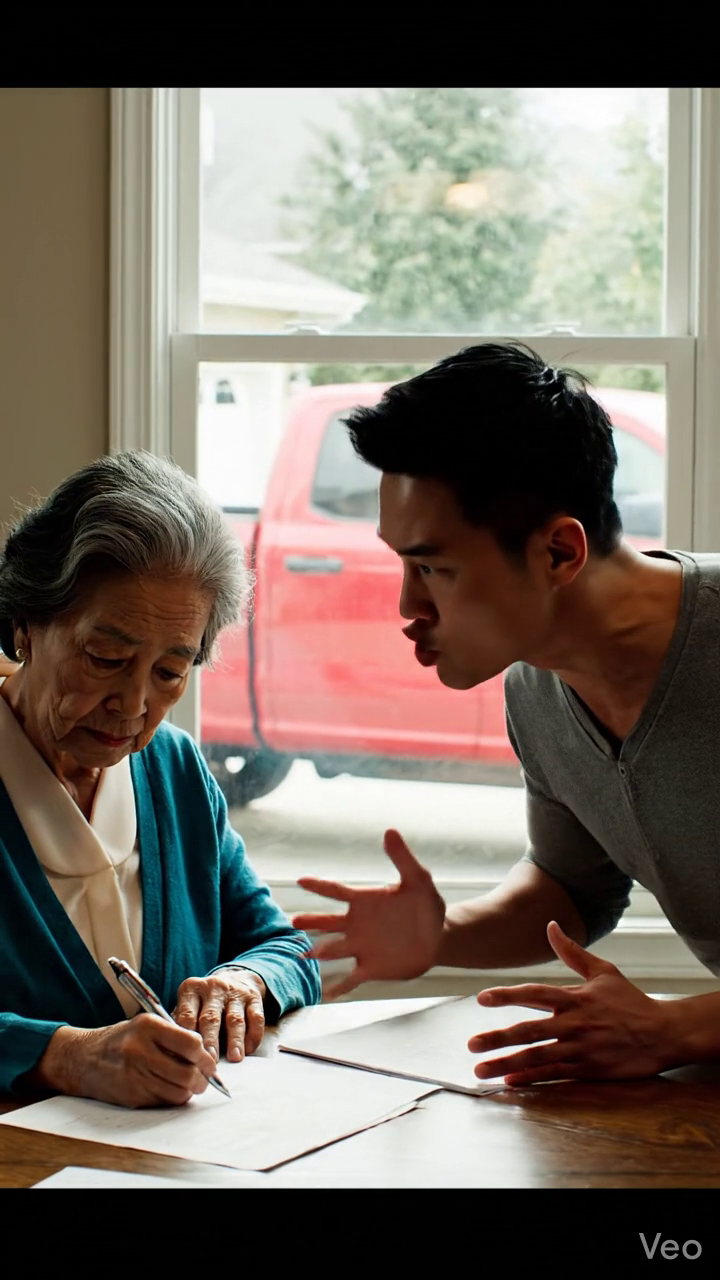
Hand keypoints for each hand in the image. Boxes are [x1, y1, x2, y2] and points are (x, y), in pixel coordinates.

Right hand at [34, 1015, 216, 1106]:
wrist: (82, 1059)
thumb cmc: (121, 1040)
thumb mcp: (145, 1025)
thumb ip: (174, 1035)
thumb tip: (206, 1054)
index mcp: (147, 1027)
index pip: (191, 1043)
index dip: (205, 1055)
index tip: (209, 1060)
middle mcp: (140, 1050)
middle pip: (188, 1073)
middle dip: (203, 1078)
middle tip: (205, 1077)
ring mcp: (135, 1076)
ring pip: (179, 1091)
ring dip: (190, 1090)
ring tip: (190, 1083)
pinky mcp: (132, 1096)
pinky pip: (164, 1101)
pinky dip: (173, 1097)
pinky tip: (170, 1088)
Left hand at [173, 969, 266, 1062]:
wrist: (234, 980)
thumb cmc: (204, 1003)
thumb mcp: (189, 1005)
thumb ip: (182, 1025)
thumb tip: (176, 1054)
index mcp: (191, 990)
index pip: (186, 1015)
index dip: (187, 1038)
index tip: (188, 1057)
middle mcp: (212, 988)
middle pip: (210, 1018)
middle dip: (211, 1041)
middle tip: (210, 1061)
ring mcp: (235, 992)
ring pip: (234, 1019)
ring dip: (235, 1040)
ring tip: (234, 1058)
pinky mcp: (253, 998)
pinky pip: (256, 1017)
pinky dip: (253, 1035)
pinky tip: (249, 1049)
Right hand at [293, 829, 445, 997]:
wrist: (438, 938)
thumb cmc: (426, 906)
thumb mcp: (418, 880)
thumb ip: (402, 858)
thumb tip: (390, 831)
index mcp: (364, 901)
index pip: (337, 891)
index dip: (320, 885)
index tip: (301, 881)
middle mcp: (357, 924)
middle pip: (328, 922)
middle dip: (311, 922)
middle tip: (294, 921)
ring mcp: (361, 947)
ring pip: (334, 949)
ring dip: (320, 951)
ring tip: (305, 954)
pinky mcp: (371, 968)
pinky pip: (350, 978)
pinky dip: (337, 987)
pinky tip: (325, 994)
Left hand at [468, 921, 676, 1085]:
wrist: (663, 1033)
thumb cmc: (631, 1001)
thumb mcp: (604, 971)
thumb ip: (572, 952)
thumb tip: (550, 925)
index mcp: (574, 997)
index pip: (534, 994)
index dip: (507, 995)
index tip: (481, 999)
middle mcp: (573, 1023)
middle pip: (529, 1030)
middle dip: (497, 1038)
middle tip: (471, 1044)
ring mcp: (580, 1048)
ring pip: (536, 1057)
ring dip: (506, 1064)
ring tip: (480, 1070)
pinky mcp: (588, 1069)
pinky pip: (554, 1075)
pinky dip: (532, 1079)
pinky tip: (511, 1082)